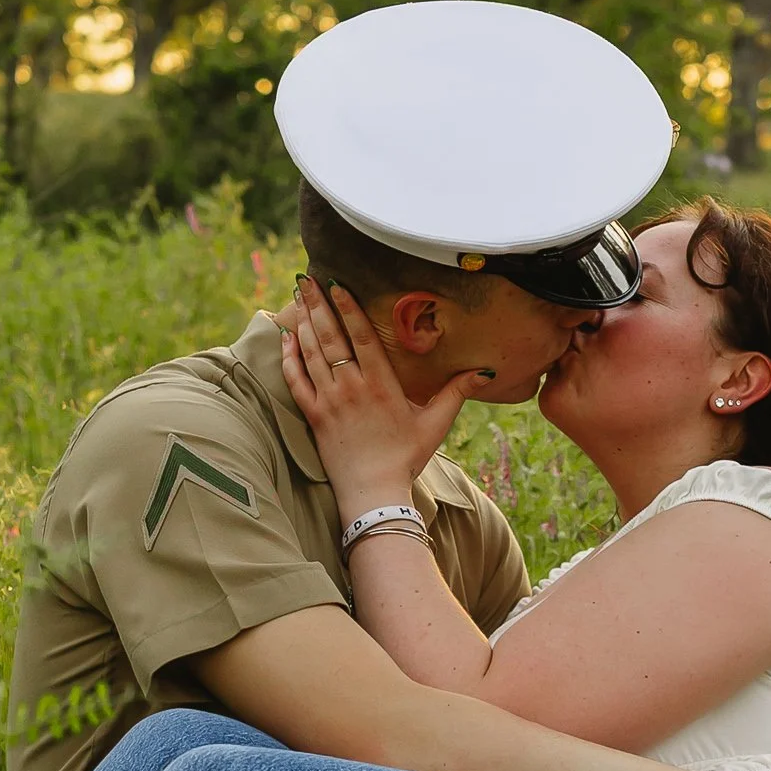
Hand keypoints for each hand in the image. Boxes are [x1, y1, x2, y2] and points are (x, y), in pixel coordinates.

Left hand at [278, 279, 486, 509]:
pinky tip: (285, 338)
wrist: (374, 492)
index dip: (348, 307)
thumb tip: (485, 370)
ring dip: (302, 323)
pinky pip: (296, 381)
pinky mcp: (314, 417)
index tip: (336, 284)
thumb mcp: (436, 423)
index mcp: (381, 383)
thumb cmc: (406, 458)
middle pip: (330, 336)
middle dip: (317, 304)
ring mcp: (329, 401)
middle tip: (306, 278)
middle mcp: (352, 386)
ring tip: (297, 297)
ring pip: (311, 353)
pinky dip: (289, 358)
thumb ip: (457, 392)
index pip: (361, 335)